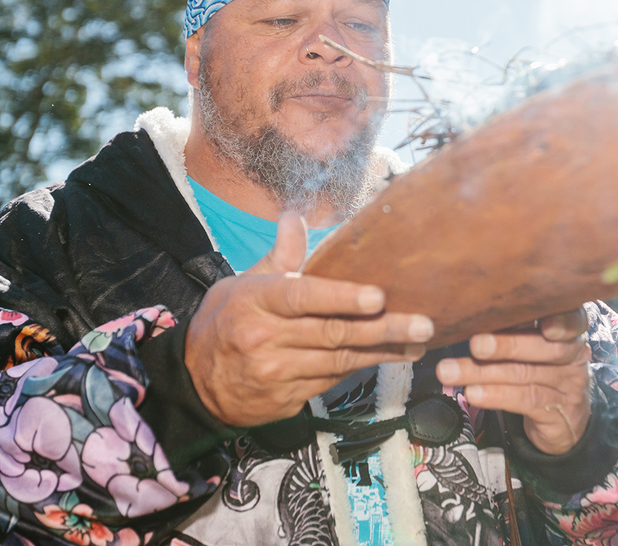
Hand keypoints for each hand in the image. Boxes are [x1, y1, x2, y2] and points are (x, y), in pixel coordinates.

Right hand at [185, 214, 434, 427]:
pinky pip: (331, 382)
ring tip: (419, 344)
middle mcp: (264, 339)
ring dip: (383, 353)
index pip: (303, 297)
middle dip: (384, 330)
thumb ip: (279, 256)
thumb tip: (295, 218)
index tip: (379, 297)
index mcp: (255, 301)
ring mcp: (275, 374)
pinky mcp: (285, 400)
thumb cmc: (226, 321)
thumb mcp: (244, 283)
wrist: (193, 381)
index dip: (343, 297)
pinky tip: (386, 358)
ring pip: (339, 362)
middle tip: (423, 325)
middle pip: (333, 334)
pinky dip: (360, 369)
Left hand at [435, 308, 591, 454]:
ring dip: (485, 373)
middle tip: (476, 345)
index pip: (575, 320)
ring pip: (525, 375)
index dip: (562, 322)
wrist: (565, 420)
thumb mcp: (533, 346)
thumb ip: (514, 327)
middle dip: (507, 346)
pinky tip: (473, 393)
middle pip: (545, 349)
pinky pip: (524, 401)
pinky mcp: (557, 412)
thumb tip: (469, 312)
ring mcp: (568, 386)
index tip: (544, 325)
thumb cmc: (540, 370)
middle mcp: (574, 356)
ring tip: (452, 372)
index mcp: (569, 331)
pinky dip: (496, 395)